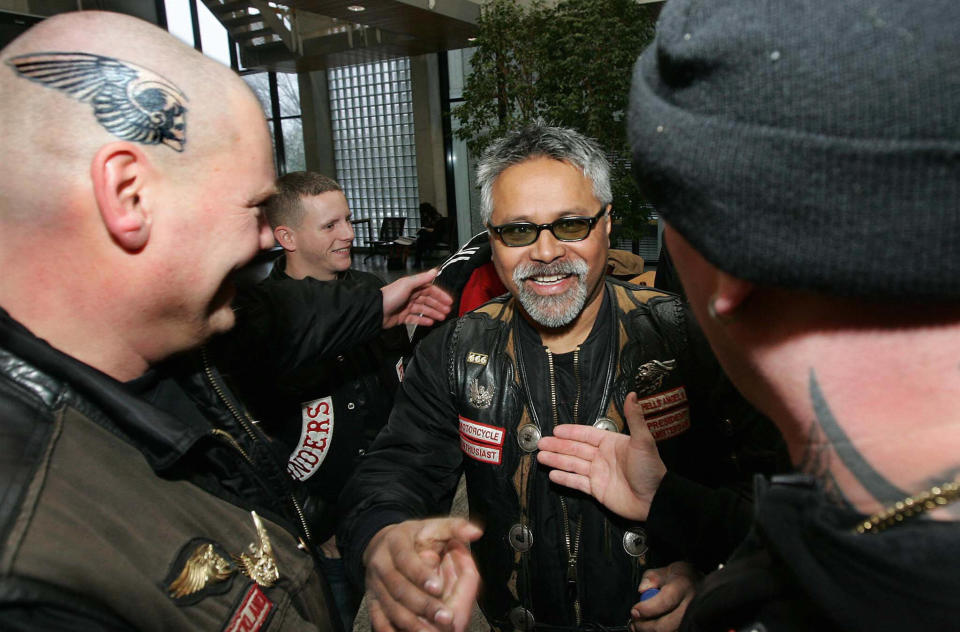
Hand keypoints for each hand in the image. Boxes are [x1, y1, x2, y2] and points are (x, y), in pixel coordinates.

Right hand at [363, 518, 482, 631]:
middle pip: (399, 587)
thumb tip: (476, 532)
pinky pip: (377, 618)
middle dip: (422, 604)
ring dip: (409, 621)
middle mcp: (381, 563)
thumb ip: (456, 528)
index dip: (421, 575)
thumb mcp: (434, 526)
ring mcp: (374, 583)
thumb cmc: (415, 536)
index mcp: (395, 541)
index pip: (406, 560)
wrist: (382, 543)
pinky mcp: (372, 599)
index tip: (438, 588)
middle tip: (445, 618)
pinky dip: (388, 629)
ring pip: (390, 606)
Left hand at [381, 269, 453, 327]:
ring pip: (423, 310)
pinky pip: (416, 319)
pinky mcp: (403, 317)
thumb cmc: (389, 296)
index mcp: (412, 286)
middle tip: (447, 310)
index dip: (440, 295)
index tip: (448, 300)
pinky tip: (430, 322)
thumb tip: (434, 271)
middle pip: (428, 300)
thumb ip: (421, 278)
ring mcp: (406, 307)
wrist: (376, 311)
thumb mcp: (407, 284)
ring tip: (441, 317)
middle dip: (438, 305)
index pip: (430, 289)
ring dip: (433, 313)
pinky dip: (423, 320)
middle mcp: (410, 296)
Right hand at [536, 392, 666, 520]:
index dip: (571, 432)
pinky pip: (577, 482)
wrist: (655, 499)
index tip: (556, 429)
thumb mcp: (643, 441)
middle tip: (541, 443)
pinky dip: (565, 478)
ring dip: (557, 460)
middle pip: (575, 449)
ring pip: (573, 464)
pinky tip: (553, 474)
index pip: (586, 434)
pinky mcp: (597, 490)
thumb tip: (632, 394)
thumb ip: (634, 417)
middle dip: (558, 445)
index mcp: (611, 443)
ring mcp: (598, 474)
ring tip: (541, 457)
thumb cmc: (650, 469)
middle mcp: (602, 457)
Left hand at [629, 561, 699, 631]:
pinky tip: (650, 629)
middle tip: (634, 621)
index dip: (647, 609)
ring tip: (639, 626)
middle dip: (645, 626)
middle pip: (666, 625)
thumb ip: (650, 578)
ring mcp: (692, 619)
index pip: (665, 601)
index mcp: (683, 586)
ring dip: (650, 631)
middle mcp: (690, 605)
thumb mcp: (665, 570)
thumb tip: (642, 589)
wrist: (700, 584)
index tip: (635, 610)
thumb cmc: (682, 578)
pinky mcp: (691, 626)